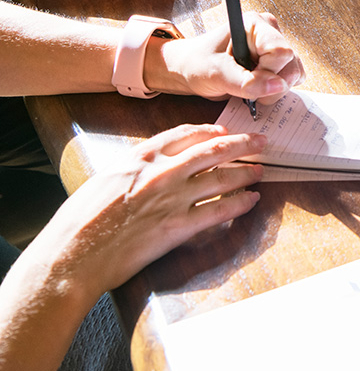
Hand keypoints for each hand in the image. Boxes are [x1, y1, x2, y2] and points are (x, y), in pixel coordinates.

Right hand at [22, 124, 264, 297]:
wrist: (72, 254)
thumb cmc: (80, 220)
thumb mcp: (105, 177)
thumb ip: (134, 167)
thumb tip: (151, 165)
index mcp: (141, 157)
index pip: (185, 134)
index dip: (210, 131)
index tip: (225, 131)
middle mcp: (162, 172)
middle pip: (213, 150)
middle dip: (242, 144)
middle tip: (261, 142)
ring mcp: (172, 199)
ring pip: (222, 177)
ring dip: (246, 172)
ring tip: (260, 171)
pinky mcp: (178, 227)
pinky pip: (219, 210)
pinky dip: (239, 203)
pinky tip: (251, 200)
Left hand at [150, 12, 305, 102]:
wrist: (189, 69)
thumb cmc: (197, 63)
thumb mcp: (216, 74)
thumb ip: (247, 82)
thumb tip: (278, 86)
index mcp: (256, 25)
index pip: (281, 51)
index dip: (268, 71)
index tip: (246, 77)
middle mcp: (270, 33)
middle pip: (291, 64)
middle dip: (270, 84)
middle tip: (245, 85)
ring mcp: (276, 47)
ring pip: (294, 74)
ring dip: (272, 90)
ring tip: (248, 86)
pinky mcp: (278, 62)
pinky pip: (291, 79)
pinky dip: (274, 90)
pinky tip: (256, 87)